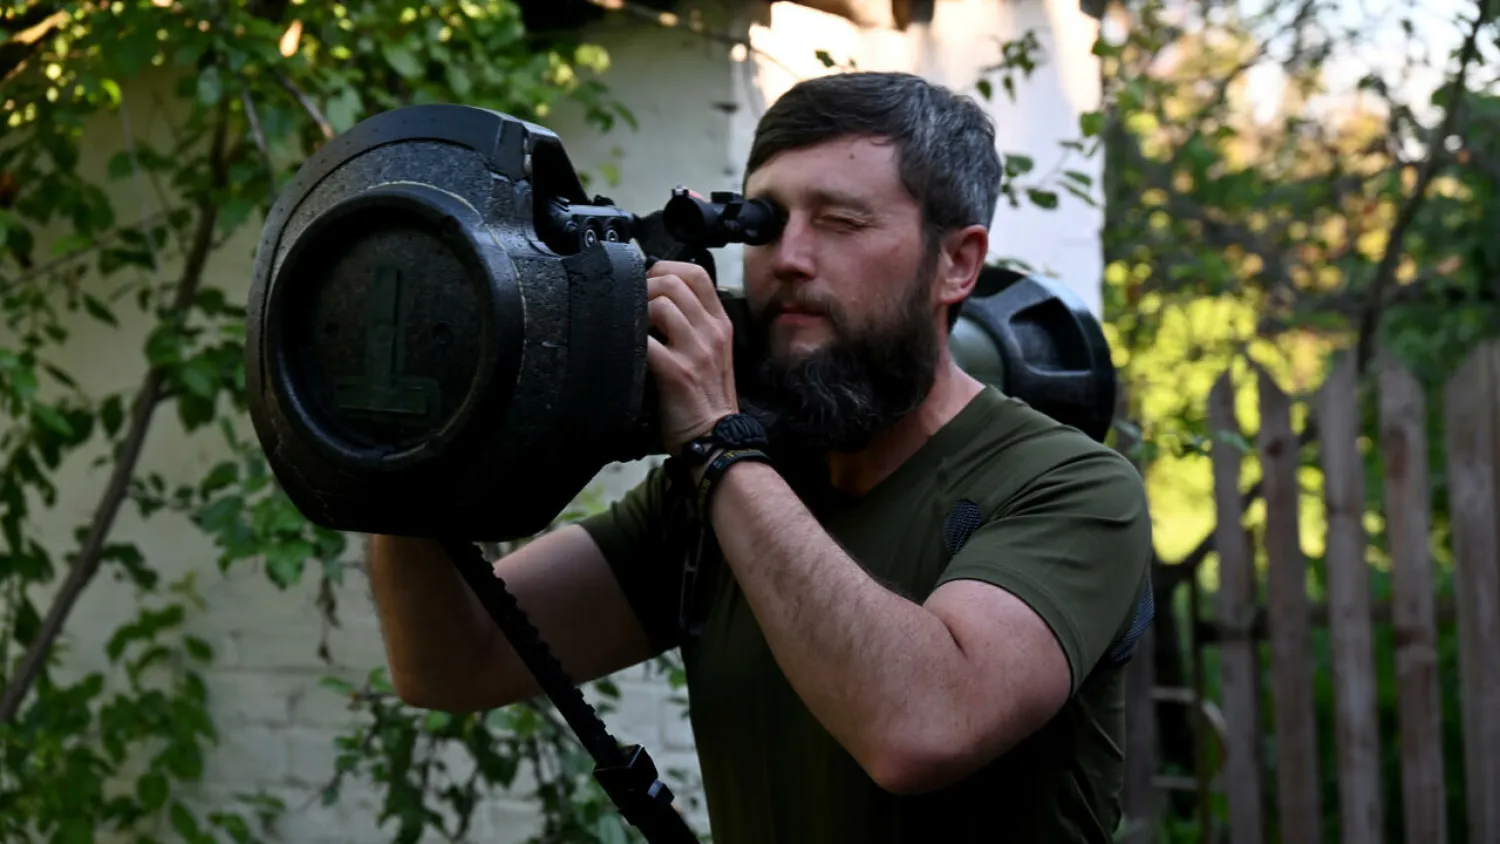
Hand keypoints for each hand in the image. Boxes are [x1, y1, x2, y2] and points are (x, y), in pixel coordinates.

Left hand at [645, 260, 738, 454]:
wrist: (717, 438)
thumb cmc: (708, 398)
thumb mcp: (713, 353)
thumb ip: (694, 325)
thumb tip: (658, 302)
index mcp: (720, 324)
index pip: (696, 273)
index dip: (665, 270)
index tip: (648, 284)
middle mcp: (712, 332)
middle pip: (675, 282)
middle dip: (645, 288)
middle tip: (632, 306)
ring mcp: (697, 351)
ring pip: (661, 305)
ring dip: (637, 311)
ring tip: (631, 329)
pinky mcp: (678, 373)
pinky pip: (647, 342)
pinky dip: (630, 342)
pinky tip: (627, 352)